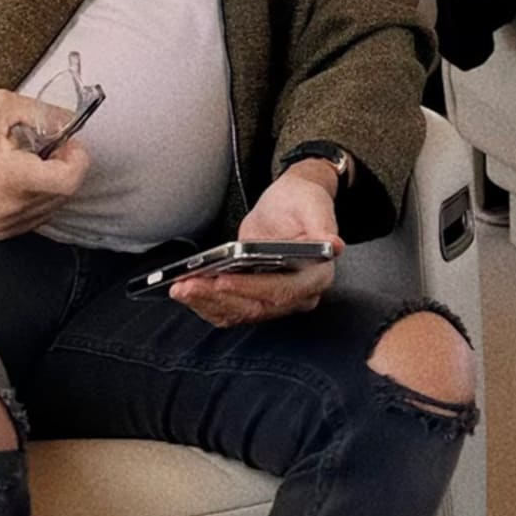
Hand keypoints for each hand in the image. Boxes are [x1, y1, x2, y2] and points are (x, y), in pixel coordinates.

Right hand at [0, 89, 88, 239]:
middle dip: (65, 167)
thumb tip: (72, 123)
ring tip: (32, 163)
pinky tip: (21, 180)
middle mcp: (9, 208)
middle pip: (64, 193)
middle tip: (50, 147)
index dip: (78, 159)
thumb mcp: (0, 106)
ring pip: (52, 206)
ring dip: (52, 184)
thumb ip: (42, 113)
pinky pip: (35, 217)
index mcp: (11, 178)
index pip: (69, 181)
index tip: (69, 143)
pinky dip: (38, 198)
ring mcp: (3, 225)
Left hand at [167, 161, 346, 325]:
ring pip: (240, 313)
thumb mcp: (313, 204)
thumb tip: (334, 245)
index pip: (283, 291)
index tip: (222, 279)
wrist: (291, 205)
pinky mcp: (256, 299)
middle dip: (219, 298)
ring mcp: (277, 301)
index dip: (251, 289)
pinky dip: (207, 304)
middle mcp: (299, 295)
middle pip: (257, 308)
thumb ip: (322, 226)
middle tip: (188, 285)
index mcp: (317, 275)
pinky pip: (231, 310)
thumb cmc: (302, 202)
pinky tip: (187, 290)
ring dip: (208, 303)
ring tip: (181, 287)